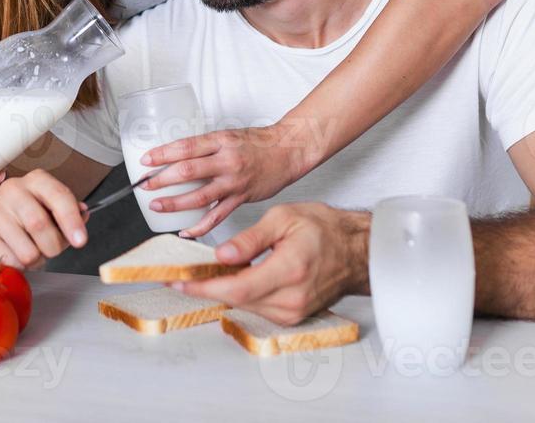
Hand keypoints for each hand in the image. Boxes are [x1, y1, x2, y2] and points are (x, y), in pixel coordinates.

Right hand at [0, 169, 88, 269]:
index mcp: (36, 180)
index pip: (58, 195)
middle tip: (52, 249)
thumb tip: (82, 214)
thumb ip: (71, 212)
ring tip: (33, 251)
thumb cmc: (30, 217)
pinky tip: (17, 254)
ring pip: (27, 250)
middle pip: (39, 224)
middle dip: (53, 246)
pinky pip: (11, 262)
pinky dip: (20, 266)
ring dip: (37, 260)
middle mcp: (12, 190)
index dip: (72, 220)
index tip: (80, 241)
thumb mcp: (53, 209)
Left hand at [140, 125, 307, 238]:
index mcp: (220, 141)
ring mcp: (234, 182)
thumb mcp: (228, 136)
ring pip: (199, 196)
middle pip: (188, 170)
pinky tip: (186, 231)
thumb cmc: (258, 142)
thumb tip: (178, 158)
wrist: (288, 150)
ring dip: (175, 203)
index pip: (186, 146)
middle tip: (144, 185)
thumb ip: (206, 147)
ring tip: (157, 205)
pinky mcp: (241, 198)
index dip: (163, 154)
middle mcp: (226, 161)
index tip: (146, 160)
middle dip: (162, 180)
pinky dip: (200, 227)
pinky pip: (217, 216)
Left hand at [174, 203, 368, 325]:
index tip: (179, 282)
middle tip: (185, 273)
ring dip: (224, 290)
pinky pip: (258, 308)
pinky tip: (235, 279)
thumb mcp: (284, 219)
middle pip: (236, 299)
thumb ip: (250, 239)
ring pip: (245, 306)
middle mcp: (292, 297)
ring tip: (208, 273)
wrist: (355, 250)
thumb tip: (222, 255)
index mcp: (289, 270)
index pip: (237, 287)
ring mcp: (294, 311)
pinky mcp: (293, 316)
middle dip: (207, 286)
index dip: (203, 287)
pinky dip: (242, 294)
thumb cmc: (325, 230)